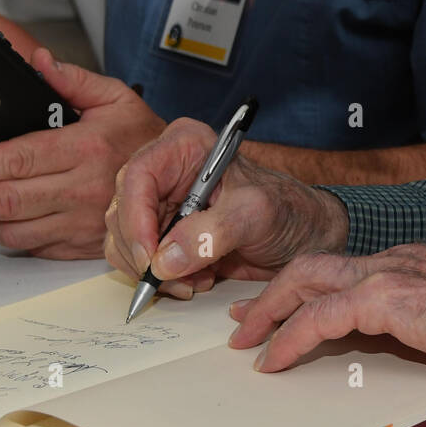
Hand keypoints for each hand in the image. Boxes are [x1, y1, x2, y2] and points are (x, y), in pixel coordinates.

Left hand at [0, 48, 165, 258]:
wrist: (180, 179)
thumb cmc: (145, 138)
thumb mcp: (115, 97)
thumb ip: (72, 79)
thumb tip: (38, 62)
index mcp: (86, 148)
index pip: (16, 161)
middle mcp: (84, 188)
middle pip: (5, 200)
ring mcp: (84, 222)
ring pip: (13, 229)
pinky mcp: (84, 245)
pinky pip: (34, 247)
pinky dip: (9, 235)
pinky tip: (1, 218)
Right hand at [104, 118, 348, 301]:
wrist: (302, 237)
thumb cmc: (287, 211)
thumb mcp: (256, 215)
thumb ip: (212, 234)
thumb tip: (164, 260)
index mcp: (186, 146)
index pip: (139, 175)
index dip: (136, 218)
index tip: (151, 258)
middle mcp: (165, 171)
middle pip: (123, 211)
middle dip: (144, 253)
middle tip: (173, 280)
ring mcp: (160, 204)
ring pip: (123, 240)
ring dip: (153, 271)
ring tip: (196, 281)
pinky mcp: (163, 235)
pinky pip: (139, 259)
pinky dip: (160, 278)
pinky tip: (195, 281)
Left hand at [227, 242, 425, 376]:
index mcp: (418, 262)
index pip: (352, 267)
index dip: (316, 284)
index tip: (296, 300)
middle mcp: (396, 260)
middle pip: (317, 264)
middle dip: (276, 289)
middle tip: (248, 313)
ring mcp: (387, 275)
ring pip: (306, 280)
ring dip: (270, 310)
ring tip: (248, 338)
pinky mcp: (384, 299)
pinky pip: (319, 317)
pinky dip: (290, 337)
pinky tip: (276, 359)